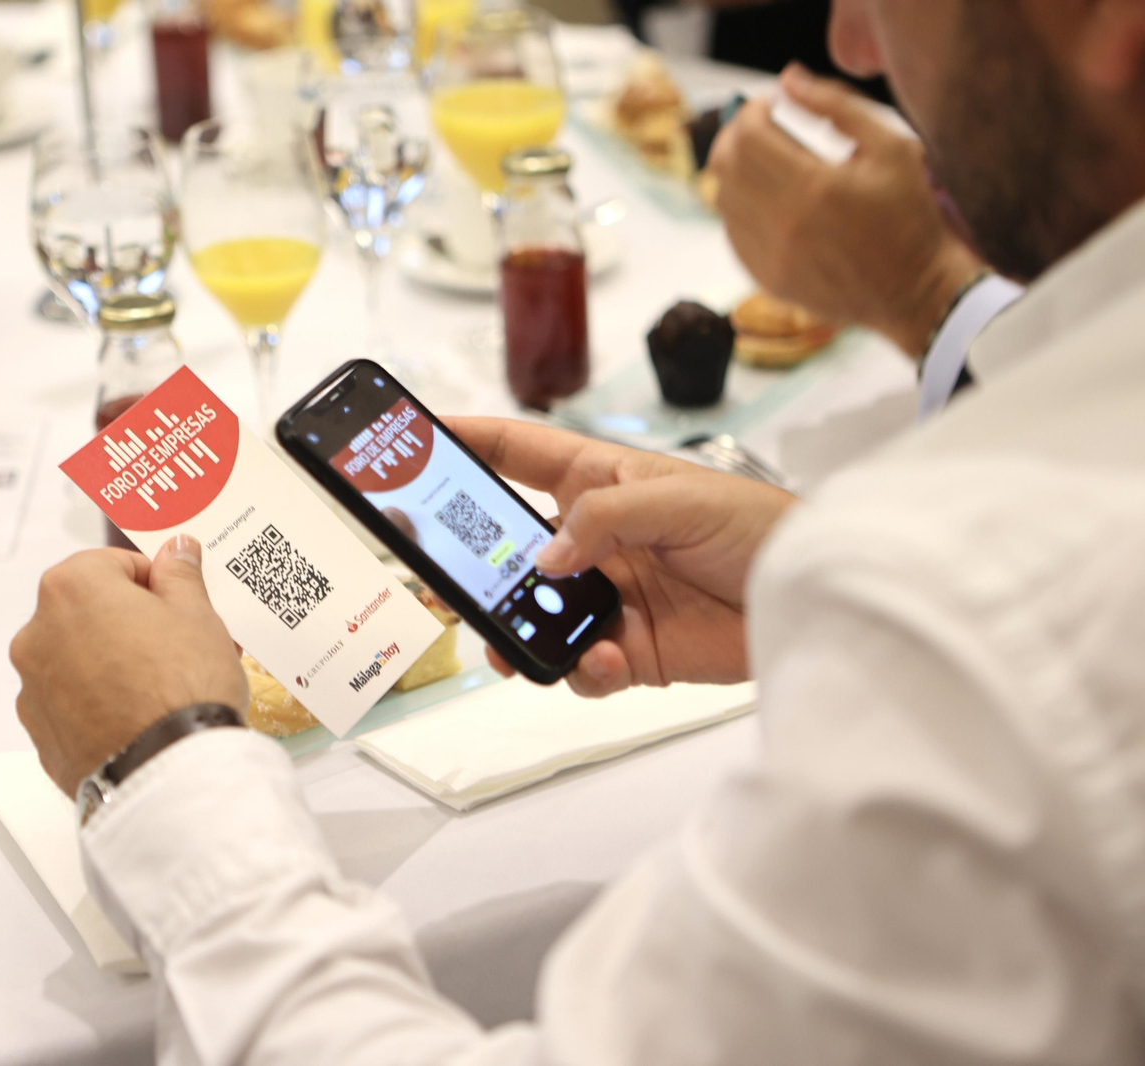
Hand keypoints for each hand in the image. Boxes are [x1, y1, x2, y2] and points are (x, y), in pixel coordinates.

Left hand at [10, 537, 247, 797]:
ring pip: (76, 659)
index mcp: (72, 588)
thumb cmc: (184, 687)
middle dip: (128, 623)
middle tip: (176, 647)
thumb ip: (180, 574)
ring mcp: (32, 687)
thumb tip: (175, 549)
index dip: (153, 583)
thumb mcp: (198, 615)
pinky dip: (96, 705)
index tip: (178, 605)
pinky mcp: (39, 734)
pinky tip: (137, 719)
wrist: (169, 774)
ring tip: (159, 690)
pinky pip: (70, 705)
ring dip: (109, 663)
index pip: (113, 563)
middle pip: (89, 611)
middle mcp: (38, 633)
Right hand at [449, 418, 796, 697]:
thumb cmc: (762, 526)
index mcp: (600, 481)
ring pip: (530, 615)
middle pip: (508, 545)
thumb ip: (606, 517)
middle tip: (438, 575)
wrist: (816, 598)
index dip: (465, 443)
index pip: (516, 455)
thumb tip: (547, 555)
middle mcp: (594, 538)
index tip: (412, 441)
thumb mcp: (683, 498)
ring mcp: (606, 596)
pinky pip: (577, 665)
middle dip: (469, 561)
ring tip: (508, 642)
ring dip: (512, 629)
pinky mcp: (628, 650)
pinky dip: (577, 668)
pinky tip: (600, 659)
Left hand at [709, 64, 984, 356]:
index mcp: (814, 187)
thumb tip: (788, 80)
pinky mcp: (766, 279)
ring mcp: (770, 257)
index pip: (749, 136)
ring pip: (721, 199)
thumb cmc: (908, 215)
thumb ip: (837, 106)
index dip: (751, 112)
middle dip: (735, 136)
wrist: (914, 291)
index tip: (767, 106)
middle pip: (724, 166)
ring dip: (733, 171)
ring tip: (761, 160)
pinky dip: (739, 207)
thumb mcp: (890, 147)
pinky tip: (766, 198)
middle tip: (757, 128)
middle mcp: (783, 225)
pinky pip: (732, 232)